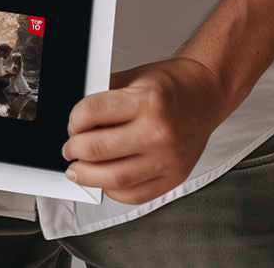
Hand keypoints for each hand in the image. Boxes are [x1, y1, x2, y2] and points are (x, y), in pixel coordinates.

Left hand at [62, 58, 227, 203]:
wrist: (205, 95)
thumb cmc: (170, 85)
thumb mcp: (133, 77)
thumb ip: (104, 96)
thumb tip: (76, 119)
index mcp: (147, 100)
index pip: (93, 113)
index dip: (74, 119)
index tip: (72, 123)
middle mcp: (158, 132)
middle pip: (99, 149)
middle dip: (74, 150)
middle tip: (69, 148)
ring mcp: (167, 159)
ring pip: (114, 179)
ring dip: (87, 176)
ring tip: (78, 170)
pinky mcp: (173, 178)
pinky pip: (134, 195)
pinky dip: (113, 191)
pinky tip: (104, 181)